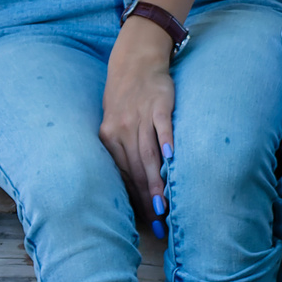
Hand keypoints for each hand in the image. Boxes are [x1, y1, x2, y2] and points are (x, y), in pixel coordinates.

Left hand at [101, 18, 177, 237]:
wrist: (135, 60)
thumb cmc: (124, 97)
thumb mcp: (114, 123)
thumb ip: (121, 150)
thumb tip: (131, 185)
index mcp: (109, 137)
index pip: (123, 174)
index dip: (134, 198)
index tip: (146, 220)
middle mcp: (122, 129)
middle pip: (135, 169)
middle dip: (146, 197)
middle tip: (158, 221)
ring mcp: (140, 116)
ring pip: (147, 155)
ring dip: (155, 181)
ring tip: (164, 203)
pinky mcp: (159, 104)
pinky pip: (162, 128)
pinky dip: (166, 144)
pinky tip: (172, 160)